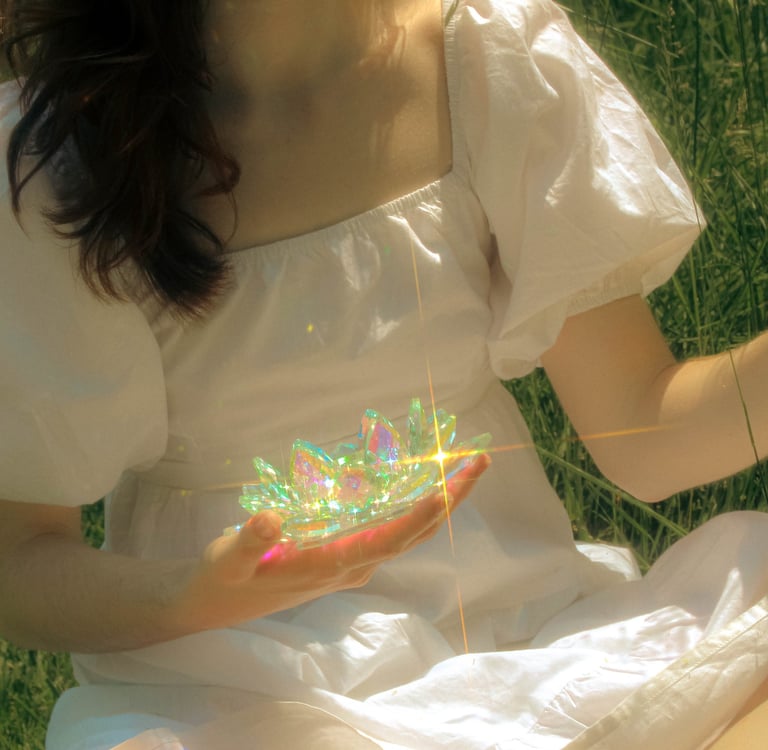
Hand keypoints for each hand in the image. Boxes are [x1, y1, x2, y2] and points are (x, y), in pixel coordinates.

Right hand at [173, 454, 489, 630]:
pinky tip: (417, 483)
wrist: (218, 605)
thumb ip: (246, 541)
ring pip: (407, 532)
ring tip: (461, 467)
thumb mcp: (227, 562)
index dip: (421, 513)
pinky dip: (413, 506)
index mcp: (331, 564)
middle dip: (449, 499)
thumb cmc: (224, 581)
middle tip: (478, 461)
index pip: (389, 538)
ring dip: (438, 501)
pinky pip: (390, 529)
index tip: (449, 486)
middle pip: (414, 533)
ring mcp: (352, 561)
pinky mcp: (344, 555)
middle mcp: (353, 564)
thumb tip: (270, 517)